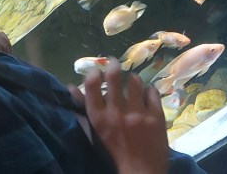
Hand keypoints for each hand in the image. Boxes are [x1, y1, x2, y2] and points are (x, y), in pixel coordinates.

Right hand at [69, 59, 168, 173]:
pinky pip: (152, 92)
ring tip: (132, 83)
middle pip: (114, 76)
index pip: (92, 84)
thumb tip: (70, 86)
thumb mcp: (94, 132)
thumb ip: (82, 110)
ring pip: (135, 81)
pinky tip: (146, 96)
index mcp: (98, 118)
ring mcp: (138, 113)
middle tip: (114, 62)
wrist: (140, 171)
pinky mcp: (156, 116)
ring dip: (132, 80)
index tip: (98, 72)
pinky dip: (148, 91)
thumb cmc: (113, 153)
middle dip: (113, 65)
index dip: (94, 73)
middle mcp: (117, 112)